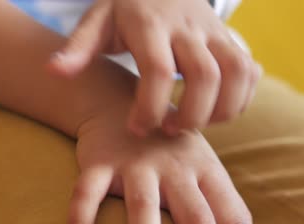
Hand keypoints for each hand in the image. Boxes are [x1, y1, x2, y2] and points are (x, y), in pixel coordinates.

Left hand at [49, 0, 261, 136]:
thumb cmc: (126, 10)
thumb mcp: (97, 22)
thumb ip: (78, 47)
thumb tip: (54, 72)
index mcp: (150, 24)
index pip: (157, 70)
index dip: (149, 107)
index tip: (136, 129)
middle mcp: (188, 26)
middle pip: (205, 75)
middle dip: (191, 114)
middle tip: (168, 131)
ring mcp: (215, 32)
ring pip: (236, 73)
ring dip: (222, 109)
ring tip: (196, 124)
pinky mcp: (232, 39)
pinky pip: (250, 71)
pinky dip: (241, 98)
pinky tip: (217, 110)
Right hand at [67, 104, 263, 223]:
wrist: (123, 104)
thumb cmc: (172, 147)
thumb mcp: (205, 169)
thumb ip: (228, 209)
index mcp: (206, 169)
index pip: (231, 214)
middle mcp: (174, 167)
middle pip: (195, 215)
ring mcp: (136, 164)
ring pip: (143, 207)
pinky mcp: (100, 162)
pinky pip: (87, 195)